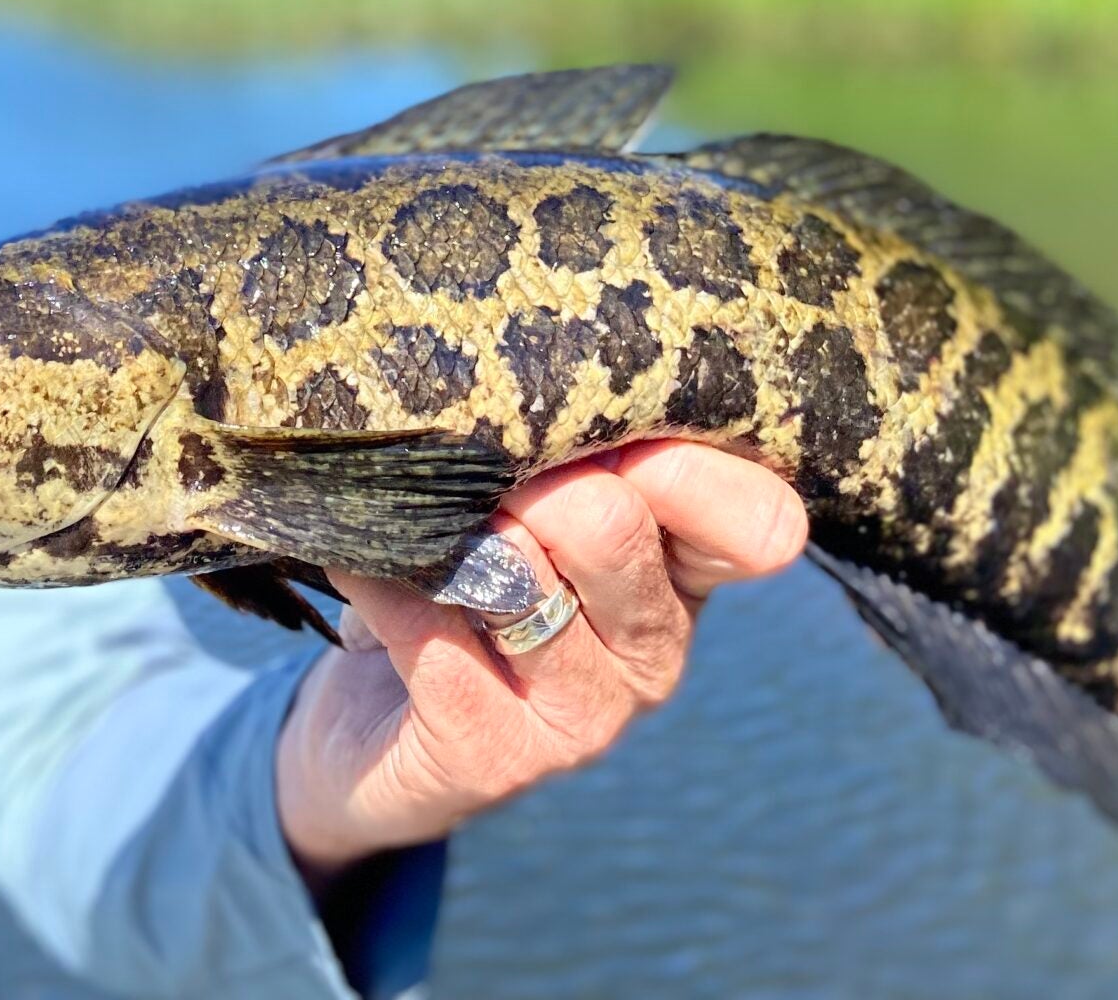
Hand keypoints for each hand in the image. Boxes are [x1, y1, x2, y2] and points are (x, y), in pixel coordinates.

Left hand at [273, 440, 806, 884]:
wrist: (378, 725)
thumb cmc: (471, 574)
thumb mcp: (535, 499)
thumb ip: (563, 445)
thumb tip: (522, 360)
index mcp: (688, 572)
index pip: (756, 521)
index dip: (681, 458)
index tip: (591, 418)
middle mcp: (657, 649)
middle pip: (612, 523)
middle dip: (522, 472)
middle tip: (468, 459)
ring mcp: (586, 716)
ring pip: (520, 577)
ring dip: (449, 528)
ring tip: (413, 508)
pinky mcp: (496, 756)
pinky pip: (433, 636)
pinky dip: (385, 581)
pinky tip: (361, 560)